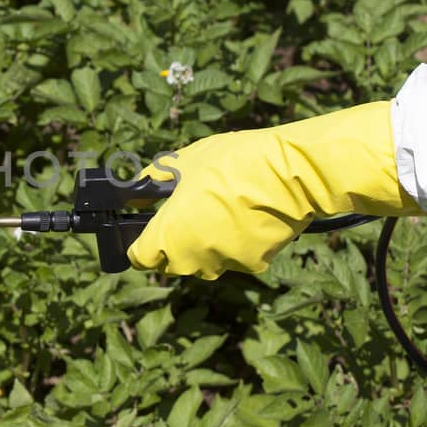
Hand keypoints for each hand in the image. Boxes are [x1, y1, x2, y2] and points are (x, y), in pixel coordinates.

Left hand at [126, 102, 421, 279]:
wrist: (292, 172)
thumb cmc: (233, 162)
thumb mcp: (183, 162)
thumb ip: (152, 183)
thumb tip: (133, 194)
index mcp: (171, 236)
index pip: (140, 257)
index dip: (138, 243)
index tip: (145, 228)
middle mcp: (194, 259)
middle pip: (170, 261)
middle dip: (171, 241)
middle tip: (185, 209)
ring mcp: (225, 264)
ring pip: (203, 261)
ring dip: (203, 242)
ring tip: (218, 206)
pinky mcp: (253, 264)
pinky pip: (232, 257)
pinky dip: (233, 242)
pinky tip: (244, 214)